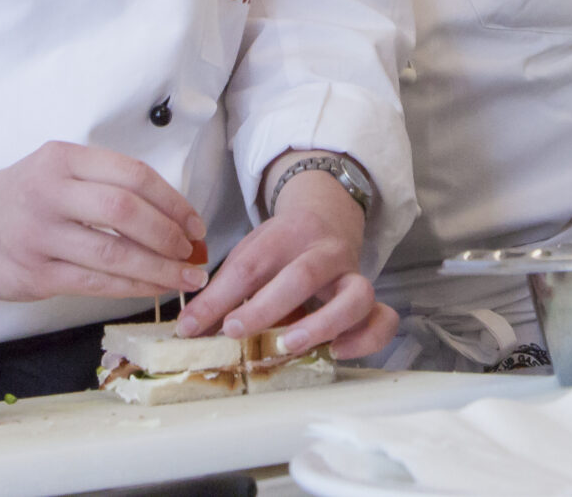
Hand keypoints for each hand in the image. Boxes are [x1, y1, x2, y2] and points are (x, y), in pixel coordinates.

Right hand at [0, 140, 208, 303]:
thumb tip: (175, 216)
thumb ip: (105, 184)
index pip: (132, 175)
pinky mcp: (33, 275)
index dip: (172, 201)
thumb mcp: (58, 170)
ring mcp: (38, 235)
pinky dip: (131, 288)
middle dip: (169, 236)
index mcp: (63, 160)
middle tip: (193, 253)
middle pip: (125, 212)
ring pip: (113, 253)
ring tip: (185, 278)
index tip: (195, 224)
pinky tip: (152, 289)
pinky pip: (94, 283)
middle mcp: (49, 193)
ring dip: (158, 269)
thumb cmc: (22, 197)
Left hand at [173, 168, 394, 358]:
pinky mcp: (369, 298)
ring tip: (288, 346)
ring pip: (356, 296)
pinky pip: (383, 318)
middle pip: (304, 274)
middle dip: (266, 307)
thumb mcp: (249, 256)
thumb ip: (222, 292)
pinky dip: (366, 338)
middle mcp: (325, 252)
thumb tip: (188, 332)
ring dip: (321, 325)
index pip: (250, 265)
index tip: (192, 328)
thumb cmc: (282, 247)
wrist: (329, 219)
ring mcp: (352, 274)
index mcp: (287, 235)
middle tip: (235, 330)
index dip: (220, 298)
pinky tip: (336, 351)